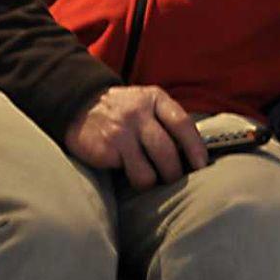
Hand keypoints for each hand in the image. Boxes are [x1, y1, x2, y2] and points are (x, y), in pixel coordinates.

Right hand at [64, 85, 208, 188]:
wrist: (77, 105)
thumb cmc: (121, 110)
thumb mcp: (145, 103)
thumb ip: (167, 119)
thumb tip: (194, 151)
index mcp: (154, 98)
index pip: (183, 123)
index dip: (195, 148)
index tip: (201, 165)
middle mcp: (139, 112)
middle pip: (169, 152)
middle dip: (175, 173)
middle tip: (173, 179)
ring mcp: (122, 131)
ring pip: (151, 171)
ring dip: (156, 181)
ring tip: (151, 178)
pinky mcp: (107, 148)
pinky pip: (133, 175)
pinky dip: (137, 180)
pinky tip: (131, 173)